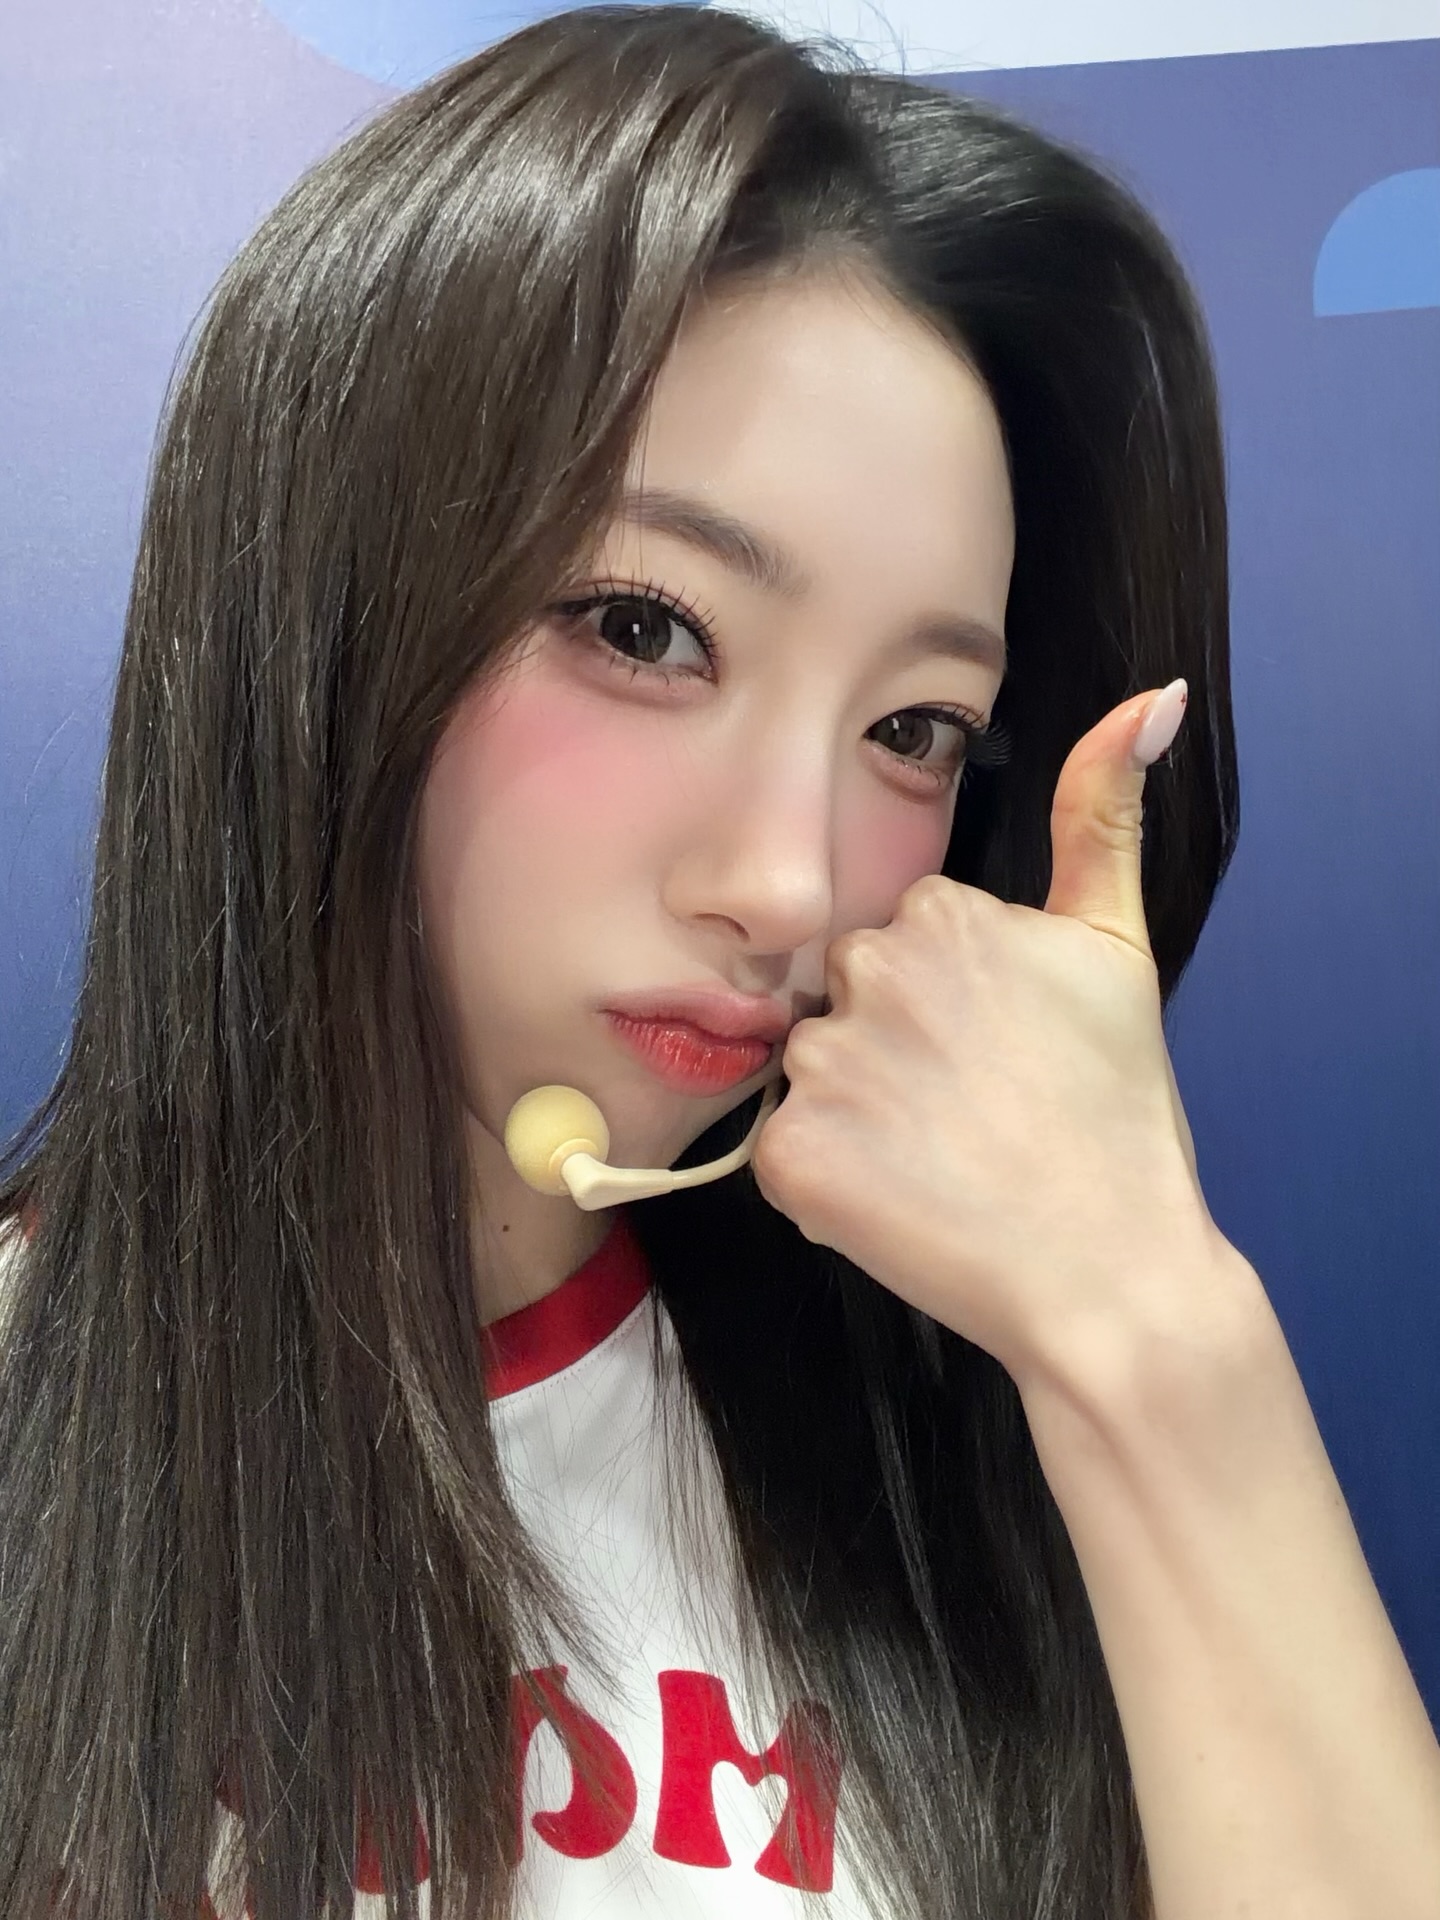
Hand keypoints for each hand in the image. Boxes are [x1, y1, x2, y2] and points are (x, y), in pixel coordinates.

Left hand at [749, 681, 1227, 1389]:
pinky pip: (782, 1155)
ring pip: (811, 1074)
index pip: (899, 943)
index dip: (942, 1006)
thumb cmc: (1118, 1115)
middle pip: (844, 998)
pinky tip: (899, 1199)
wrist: (1109, 1269)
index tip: (993, 1055)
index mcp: (942, 916)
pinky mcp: (789, 1156)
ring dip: (855, 1115)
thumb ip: (1106, 813)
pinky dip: (827, 1184)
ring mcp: (826, 1066)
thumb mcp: (1119, 947)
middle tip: (966, 1111)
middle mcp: (871, 974)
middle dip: (888, 1047)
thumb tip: (1153, 698)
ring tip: (939, 1160)